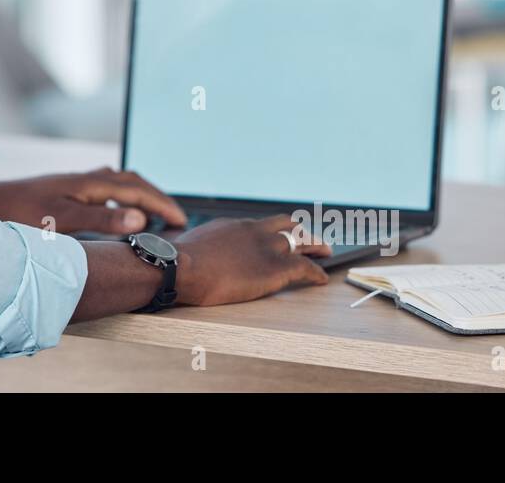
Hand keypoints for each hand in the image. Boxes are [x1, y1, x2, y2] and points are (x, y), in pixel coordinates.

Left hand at [0, 168, 188, 234]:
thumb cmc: (18, 214)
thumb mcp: (61, 220)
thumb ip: (101, 219)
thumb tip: (140, 218)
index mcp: (89, 183)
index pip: (137, 190)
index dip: (162, 204)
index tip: (182, 220)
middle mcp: (84, 179)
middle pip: (132, 181)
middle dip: (157, 197)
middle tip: (176, 218)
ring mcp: (73, 183)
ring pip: (117, 183)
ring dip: (139, 195)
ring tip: (153, 214)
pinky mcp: (63, 191)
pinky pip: (103, 189)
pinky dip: (119, 198)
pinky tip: (114, 213)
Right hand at [172, 215, 330, 305]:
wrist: (180, 267)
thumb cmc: (177, 260)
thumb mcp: (190, 244)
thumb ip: (200, 246)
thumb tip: (187, 250)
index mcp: (235, 226)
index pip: (262, 225)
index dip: (275, 231)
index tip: (280, 236)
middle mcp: (254, 231)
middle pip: (288, 225)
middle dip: (303, 231)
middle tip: (313, 238)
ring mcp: (266, 248)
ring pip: (302, 241)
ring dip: (317, 246)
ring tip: (326, 251)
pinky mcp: (275, 268)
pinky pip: (305, 268)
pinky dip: (317, 273)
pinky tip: (322, 279)